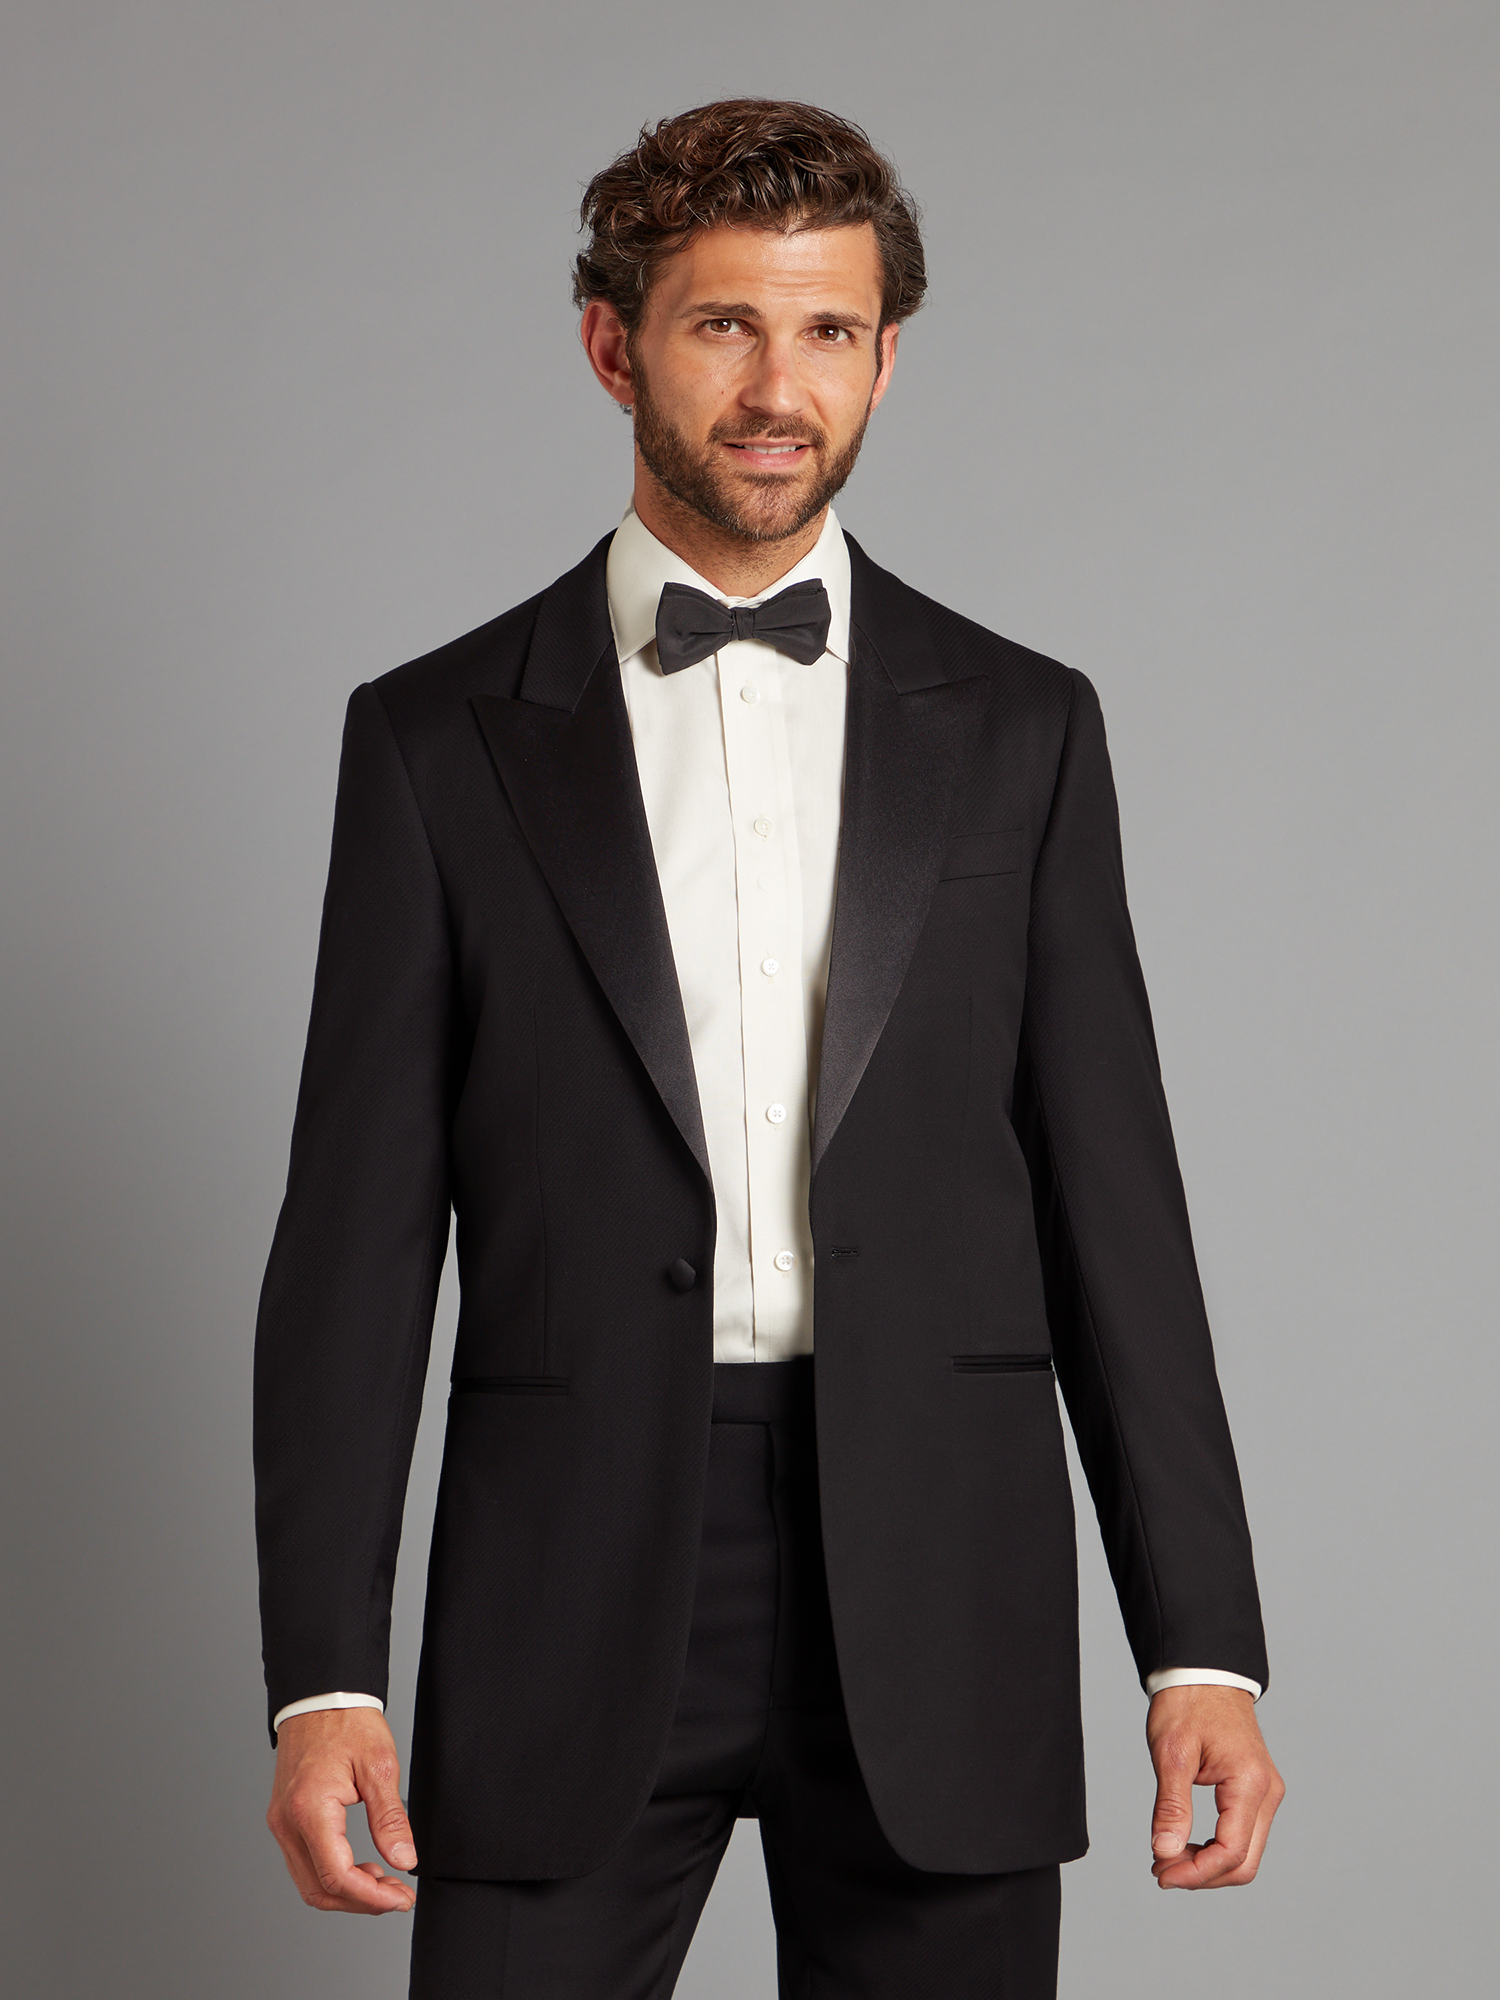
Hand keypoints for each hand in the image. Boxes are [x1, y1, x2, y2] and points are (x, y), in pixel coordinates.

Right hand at [266, 1707, 417, 1913]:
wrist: (320, 1697)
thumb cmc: (347, 1722)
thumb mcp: (379, 1766)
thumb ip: (390, 1818)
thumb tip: (403, 1861)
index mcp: (310, 1809)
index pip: (336, 1876)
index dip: (371, 1897)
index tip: (401, 1897)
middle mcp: (287, 1822)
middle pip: (319, 1890)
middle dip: (361, 1902)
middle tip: (397, 1896)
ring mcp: (281, 1822)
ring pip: (309, 1882)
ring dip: (347, 1892)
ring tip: (384, 1882)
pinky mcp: (284, 1820)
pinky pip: (304, 1863)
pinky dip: (333, 1874)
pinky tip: (362, 1866)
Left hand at [1146, 1684, 1283, 1888]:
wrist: (1203, 1672)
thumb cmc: (1188, 1702)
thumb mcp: (1171, 1753)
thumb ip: (1171, 1806)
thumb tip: (1165, 1851)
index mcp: (1251, 1783)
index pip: (1231, 1852)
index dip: (1195, 1872)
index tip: (1160, 1873)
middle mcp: (1267, 1793)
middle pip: (1244, 1863)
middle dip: (1202, 1875)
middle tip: (1160, 1871)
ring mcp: (1265, 1793)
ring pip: (1245, 1853)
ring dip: (1208, 1865)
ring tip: (1167, 1858)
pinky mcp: (1255, 1791)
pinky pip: (1241, 1834)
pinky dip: (1215, 1848)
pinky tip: (1185, 1844)